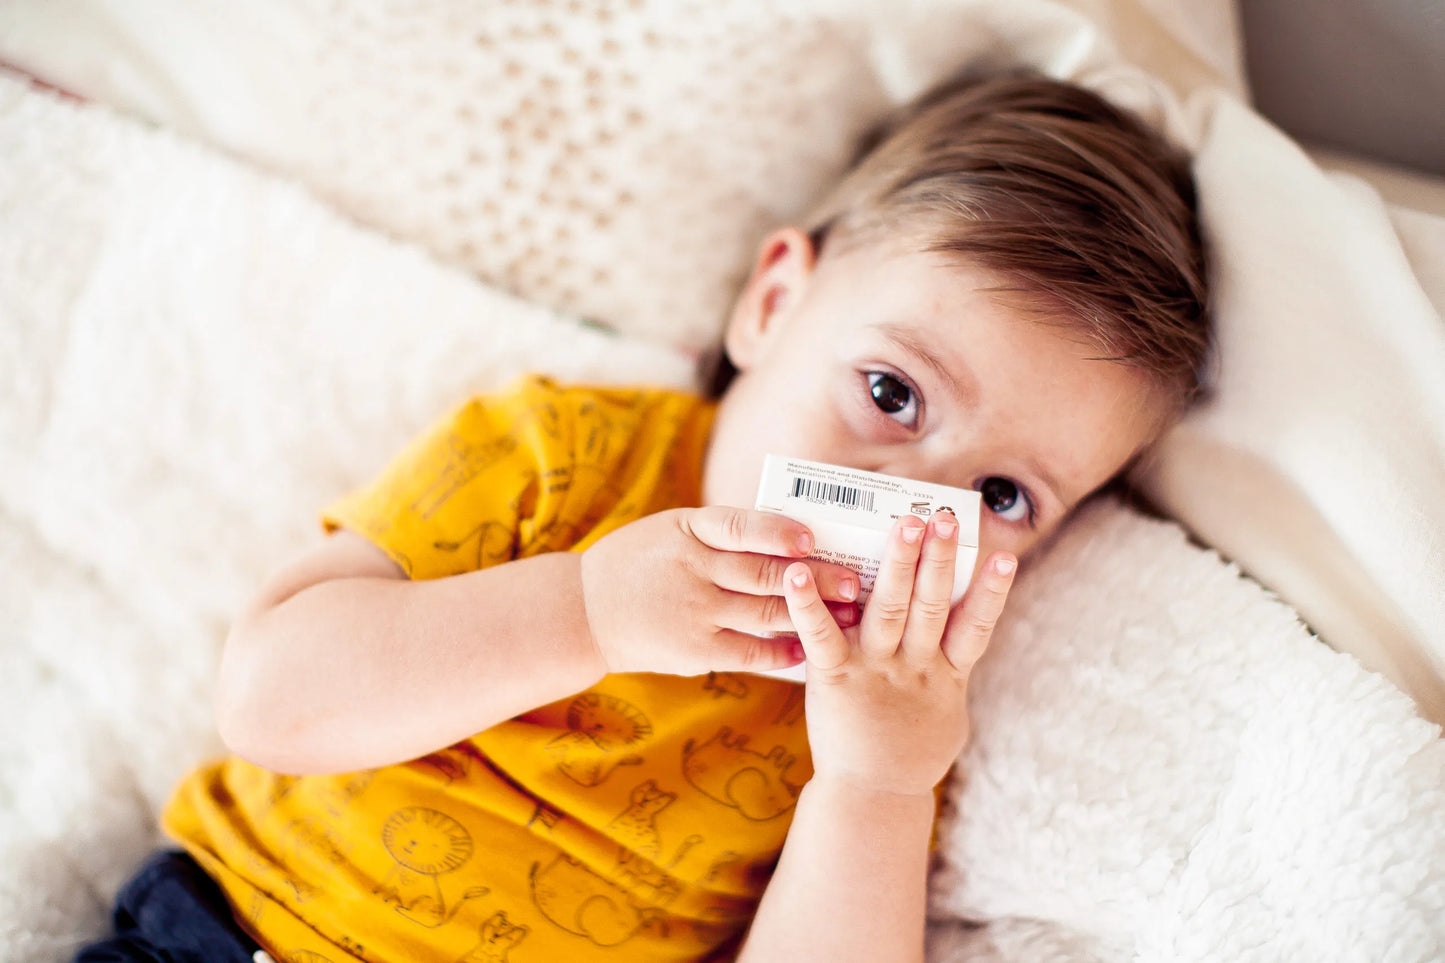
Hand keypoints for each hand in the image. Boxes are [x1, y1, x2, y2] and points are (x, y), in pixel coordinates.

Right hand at [579, 507, 861, 674]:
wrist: (586, 611)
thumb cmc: (641, 562)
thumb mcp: (673, 530)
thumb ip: (723, 532)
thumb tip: (792, 532)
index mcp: (690, 530)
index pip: (742, 526)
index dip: (780, 532)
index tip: (813, 537)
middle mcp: (693, 569)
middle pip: (765, 572)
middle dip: (816, 578)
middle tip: (853, 582)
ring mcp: (695, 611)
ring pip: (766, 612)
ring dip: (811, 614)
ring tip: (847, 615)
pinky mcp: (695, 649)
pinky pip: (750, 650)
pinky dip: (782, 649)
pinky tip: (808, 647)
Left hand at [782, 513, 1016, 795]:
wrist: (872, 795)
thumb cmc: (910, 748)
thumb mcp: (947, 710)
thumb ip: (952, 667)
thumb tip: (965, 628)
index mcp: (947, 675)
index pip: (976, 626)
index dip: (992, 591)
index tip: (1004, 552)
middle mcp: (915, 667)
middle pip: (932, 606)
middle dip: (939, 561)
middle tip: (942, 518)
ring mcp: (875, 671)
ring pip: (890, 611)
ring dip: (898, 567)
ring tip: (905, 525)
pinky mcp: (834, 679)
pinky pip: (821, 637)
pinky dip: (809, 605)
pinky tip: (798, 573)